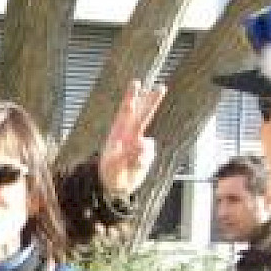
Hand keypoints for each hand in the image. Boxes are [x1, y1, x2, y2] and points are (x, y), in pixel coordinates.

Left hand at [98, 80, 164, 194]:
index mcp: (117, 133)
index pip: (125, 112)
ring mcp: (139, 145)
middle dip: (151, 102)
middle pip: (142, 116)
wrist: (115, 187)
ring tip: (131, 164)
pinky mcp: (146, 155)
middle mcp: (130, 136)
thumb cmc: (109, 173)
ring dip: (143, 150)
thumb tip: (142, 144)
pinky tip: (134, 167)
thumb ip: (127, 154)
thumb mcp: (112, 164)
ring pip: (147, 140)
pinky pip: (149, 154)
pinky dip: (142, 161)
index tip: (136, 83)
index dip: (131, 98)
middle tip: (161, 87)